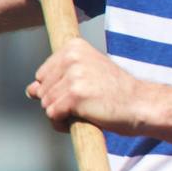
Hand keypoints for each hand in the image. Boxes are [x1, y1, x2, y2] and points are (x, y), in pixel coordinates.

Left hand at [26, 42, 156, 136]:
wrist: (141, 105)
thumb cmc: (115, 93)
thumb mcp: (86, 77)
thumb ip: (56, 80)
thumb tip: (30, 91)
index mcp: (74, 46)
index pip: (42, 74)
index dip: (58, 89)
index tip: (82, 90)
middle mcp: (72, 57)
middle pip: (42, 89)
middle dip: (57, 101)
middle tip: (84, 104)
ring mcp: (73, 75)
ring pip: (45, 103)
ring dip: (61, 114)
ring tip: (85, 111)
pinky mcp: (74, 95)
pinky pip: (52, 115)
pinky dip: (62, 124)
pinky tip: (82, 120)